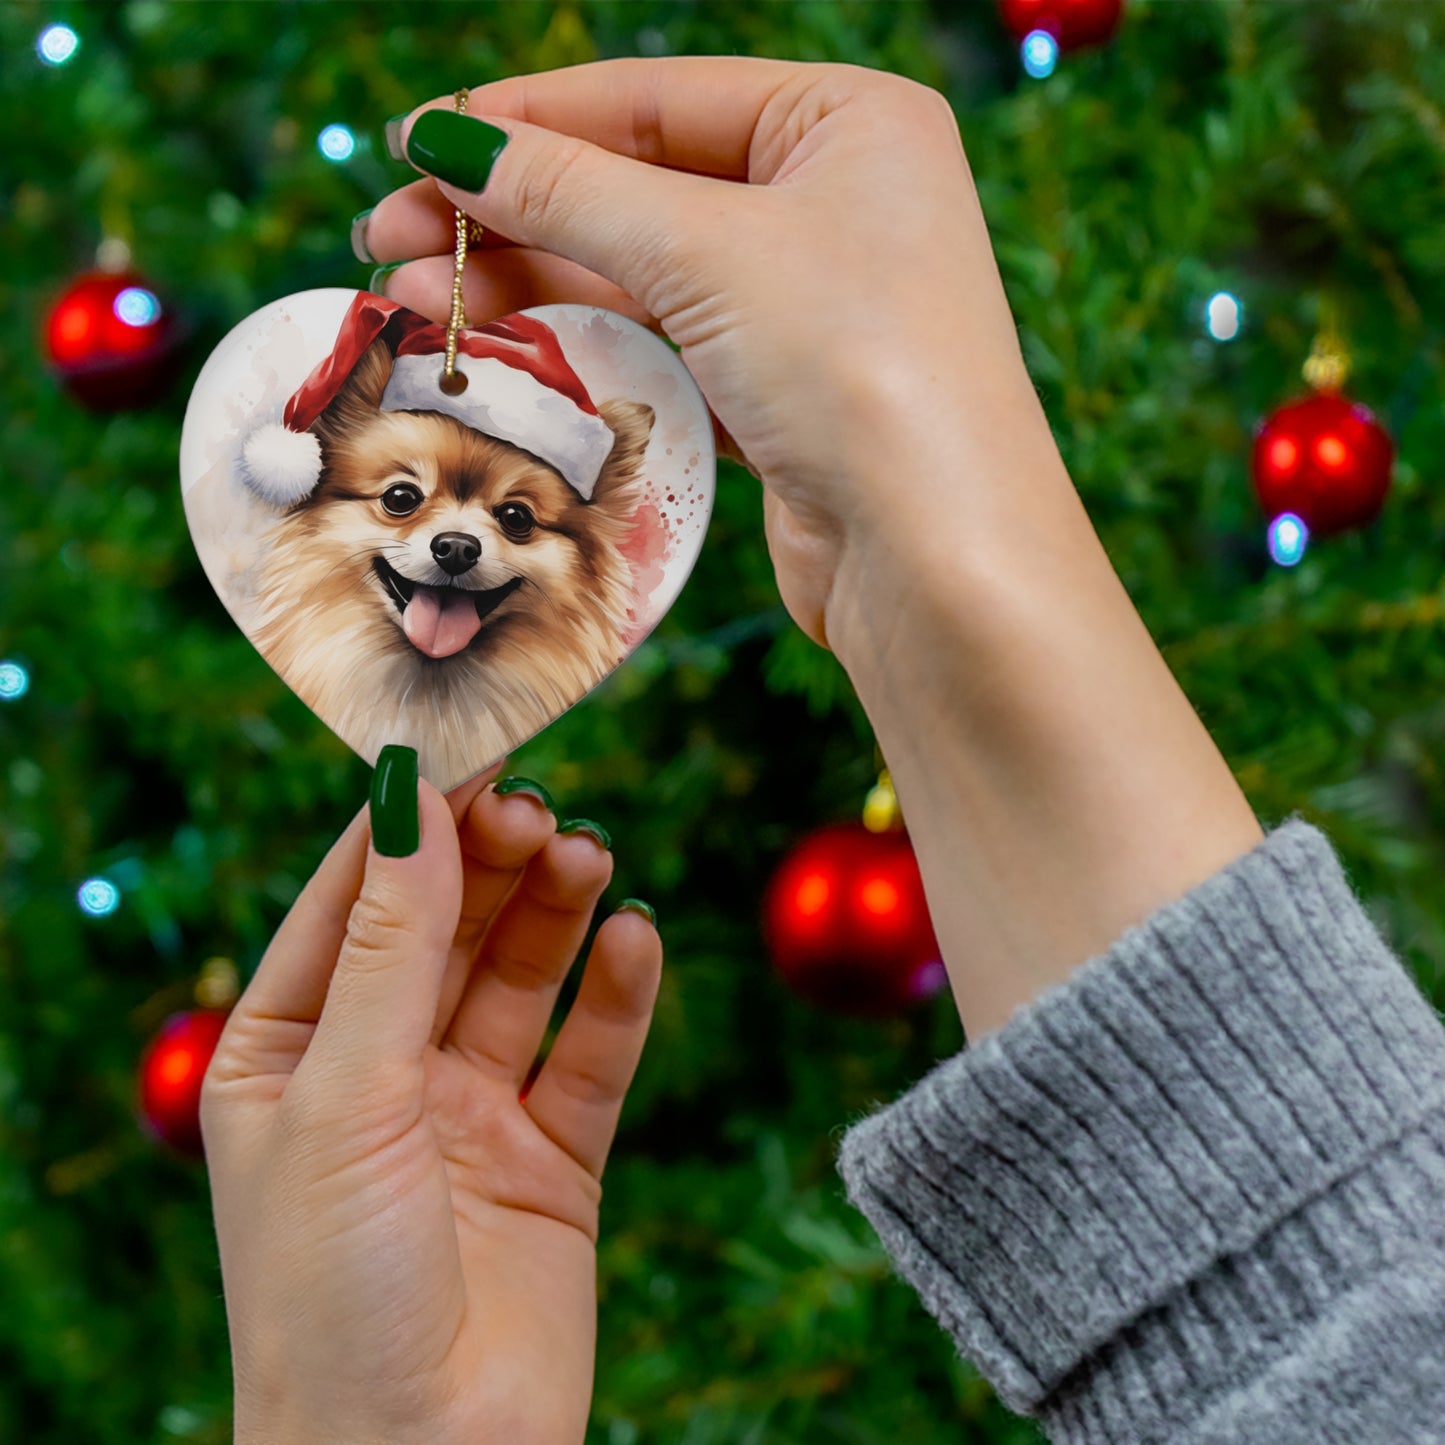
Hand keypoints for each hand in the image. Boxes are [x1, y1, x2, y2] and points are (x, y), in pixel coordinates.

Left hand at [201, 767, 660, 1444]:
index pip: (351, 902)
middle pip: (446, 928)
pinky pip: (591, 1056)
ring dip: (556, 911)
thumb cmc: (331, 1292)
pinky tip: (635, 939)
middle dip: (491, 863)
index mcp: (289, 1052)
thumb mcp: (346, 1095)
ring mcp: (469, 1114)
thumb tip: (409, 797)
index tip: (470, 747)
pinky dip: (617, 994)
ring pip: (522, 978)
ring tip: (590, 858)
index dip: (409, 824)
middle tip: (541, 809)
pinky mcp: (552, 1159)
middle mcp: (380, 1073)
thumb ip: (390, 945)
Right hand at [363, 60, 1261, 1038]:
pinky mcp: (781, 395)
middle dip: (508, 216)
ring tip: (415, 303)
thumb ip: (570, 190)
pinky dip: (581, 350)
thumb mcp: (706, 250)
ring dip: (526, 288)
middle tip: (388, 241)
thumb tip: (446, 140)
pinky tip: (496, 352)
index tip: (416, 145)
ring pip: (639, 277)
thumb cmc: (858, 367)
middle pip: (636, 189)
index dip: (526, 121)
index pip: (655, 98)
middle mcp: (833, 204)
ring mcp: (808, 306)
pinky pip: (661, 349)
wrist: (936, 557)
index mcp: (847, 124)